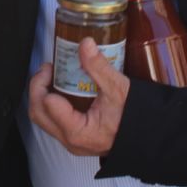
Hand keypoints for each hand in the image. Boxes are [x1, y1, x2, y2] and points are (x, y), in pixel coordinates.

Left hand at [27, 37, 129, 155]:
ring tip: (51, 77)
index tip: (51, 67)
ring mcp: (72, 141)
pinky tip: (60, 89)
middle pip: (38, 114)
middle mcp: (72, 141)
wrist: (148, 135)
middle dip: (38, 88)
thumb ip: (98, 66)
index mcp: (79, 131)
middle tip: (46, 71)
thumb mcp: (118, 88)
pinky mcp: (75, 138)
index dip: (44, 83)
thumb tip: (85, 44)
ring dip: (42, 96)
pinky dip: (51, 104)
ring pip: (43, 119)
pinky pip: (53, 122)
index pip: (47, 105)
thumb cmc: (135, 118)